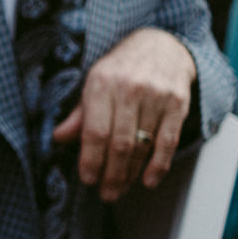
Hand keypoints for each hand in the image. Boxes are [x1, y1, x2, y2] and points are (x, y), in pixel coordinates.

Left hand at [52, 27, 196, 202]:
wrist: (162, 44)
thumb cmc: (121, 68)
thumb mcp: (94, 83)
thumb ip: (79, 113)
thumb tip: (59, 138)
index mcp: (101, 83)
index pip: (95, 130)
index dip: (91, 159)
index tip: (87, 179)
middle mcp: (129, 89)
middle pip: (120, 142)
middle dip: (111, 174)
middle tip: (105, 194)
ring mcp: (157, 96)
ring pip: (143, 145)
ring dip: (131, 174)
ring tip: (120, 190)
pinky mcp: (178, 104)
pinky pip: (168, 141)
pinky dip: (159, 165)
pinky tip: (148, 180)